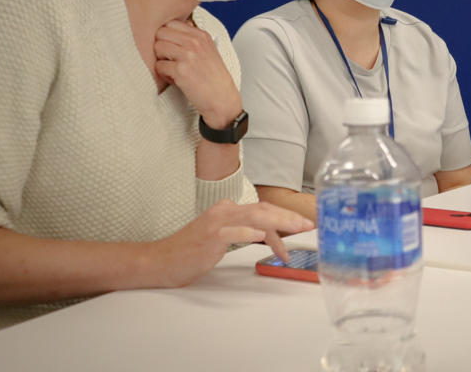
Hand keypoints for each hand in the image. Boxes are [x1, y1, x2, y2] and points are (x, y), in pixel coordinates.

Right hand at [147, 199, 314, 288]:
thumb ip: (243, 232)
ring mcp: (216, 223)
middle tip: (308, 224)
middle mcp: (224, 211)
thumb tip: (268, 235)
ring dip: (278, 223)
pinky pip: (231, 232)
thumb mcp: (222, 238)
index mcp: (228, 209)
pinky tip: (261, 237)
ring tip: (296, 229)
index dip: (285, 217)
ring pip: (254, 217)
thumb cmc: (192, 251)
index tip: (302, 225)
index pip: (263, 209)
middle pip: (263, 209)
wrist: (161, 260)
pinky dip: (247, 233)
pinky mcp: (209, 237)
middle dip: (289, 217)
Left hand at [154, 20, 241, 127]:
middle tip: (170, 59)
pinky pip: (158, 65)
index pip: (171, 23)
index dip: (167, 35)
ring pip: (157, 47)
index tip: (172, 46)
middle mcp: (195, 42)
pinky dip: (163, 74)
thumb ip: (192, 39)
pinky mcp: (181, 70)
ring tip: (172, 69)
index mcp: (201, 35)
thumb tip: (170, 29)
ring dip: (161, 60)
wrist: (222, 99)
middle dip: (161, 46)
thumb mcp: (208, 51)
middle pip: (161, 33)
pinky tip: (175, 79)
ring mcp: (188, 55)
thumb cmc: (214, 78)